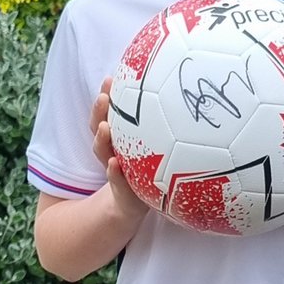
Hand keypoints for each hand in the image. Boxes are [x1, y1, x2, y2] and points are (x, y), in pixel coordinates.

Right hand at [90, 77, 148, 224]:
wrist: (132, 204)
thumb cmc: (148, 170)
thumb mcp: (154, 146)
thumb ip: (162, 125)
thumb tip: (184, 96)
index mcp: (119, 137)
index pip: (109, 112)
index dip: (107, 96)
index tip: (110, 79)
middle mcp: (111, 149)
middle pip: (99, 126)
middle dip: (99, 111)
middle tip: (103, 97)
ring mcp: (113, 167)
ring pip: (102, 150)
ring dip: (102, 138)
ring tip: (104, 128)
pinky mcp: (120, 187)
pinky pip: (115, 179)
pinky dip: (113, 172)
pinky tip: (114, 164)